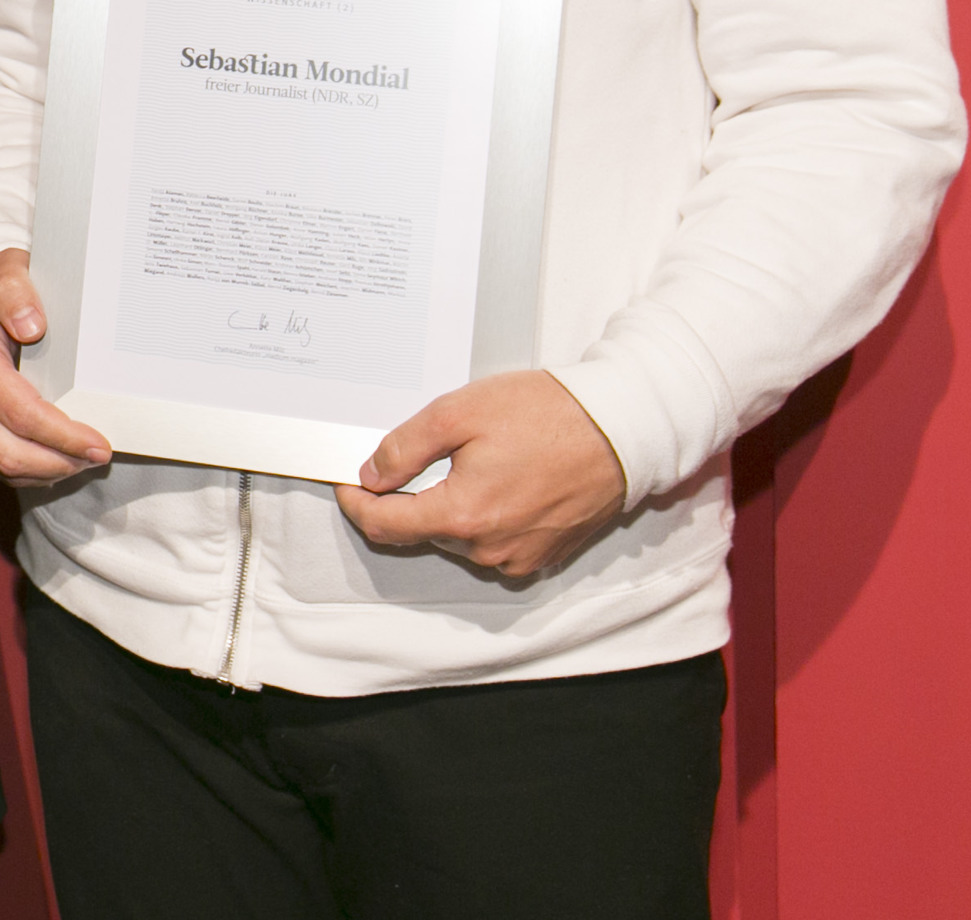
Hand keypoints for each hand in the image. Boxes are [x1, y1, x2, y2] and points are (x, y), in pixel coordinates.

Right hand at [0, 249, 110, 483]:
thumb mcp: (6, 270)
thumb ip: (16, 291)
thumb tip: (30, 325)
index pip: (20, 412)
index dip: (62, 435)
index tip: (99, 442)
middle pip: (9, 450)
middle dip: (59, 460)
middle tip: (99, 456)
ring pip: (1, 465)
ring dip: (48, 470)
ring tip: (83, 459)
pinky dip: (31, 470)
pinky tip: (59, 458)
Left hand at [335, 370, 627, 577]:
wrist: (623, 429)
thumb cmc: (548, 414)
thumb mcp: (460, 412)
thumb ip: (405, 449)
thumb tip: (371, 476)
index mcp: (464, 516)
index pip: (385, 526)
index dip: (357, 504)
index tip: (348, 483)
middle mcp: (489, 549)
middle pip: (422, 530)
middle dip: (408, 498)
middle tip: (416, 454)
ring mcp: (519, 556)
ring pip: (458, 537)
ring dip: (450, 505)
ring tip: (473, 459)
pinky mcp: (544, 554)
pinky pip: (494, 542)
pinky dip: (484, 515)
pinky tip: (500, 478)